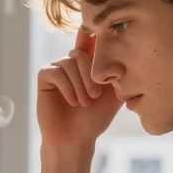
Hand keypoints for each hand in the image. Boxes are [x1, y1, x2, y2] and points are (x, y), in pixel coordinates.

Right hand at [36, 28, 123, 151]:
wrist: (76, 139)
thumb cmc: (95, 118)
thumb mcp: (115, 94)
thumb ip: (120, 74)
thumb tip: (128, 53)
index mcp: (89, 63)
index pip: (91, 40)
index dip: (94, 34)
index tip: (101, 33)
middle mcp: (72, 62)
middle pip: (80, 53)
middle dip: (90, 75)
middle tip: (95, 96)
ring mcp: (57, 68)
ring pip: (69, 63)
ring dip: (79, 85)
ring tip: (84, 103)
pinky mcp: (44, 76)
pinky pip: (56, 72)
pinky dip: (67, 88)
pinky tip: (72, 102)